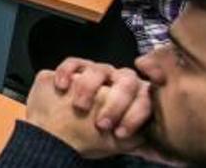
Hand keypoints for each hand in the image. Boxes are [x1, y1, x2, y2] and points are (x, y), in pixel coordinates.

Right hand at [25, 70, 145, 158]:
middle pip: (127, 79)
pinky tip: (62, 87)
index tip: (119, 132)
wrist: (54, 137)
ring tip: (79, 107)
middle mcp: (117, 82)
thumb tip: (151, 136)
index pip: (145, 97)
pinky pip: (73, 63)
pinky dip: (67, 73)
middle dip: (116, 103)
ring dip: (89, 89)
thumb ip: (138, 136)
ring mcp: (96, 73)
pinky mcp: (73, 69)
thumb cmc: (87, 139)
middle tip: (102, 123)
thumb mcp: (117, 143)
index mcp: (133, 99)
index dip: (134, 114)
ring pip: (99, 69)